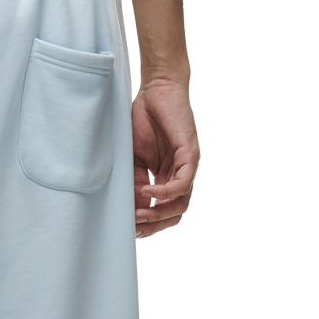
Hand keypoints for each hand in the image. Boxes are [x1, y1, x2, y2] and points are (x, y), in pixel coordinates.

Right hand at [130, 79, 198, 238]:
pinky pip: (183, 183)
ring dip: (158, 213)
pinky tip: (148, 192)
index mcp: (166, 177)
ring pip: (179, 203)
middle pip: (173, 213)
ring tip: (139, 214)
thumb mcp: (132, 157)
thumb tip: (131, 209)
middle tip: (133, 227)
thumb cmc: (143, 120)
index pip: (162, 210)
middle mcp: (179, 175)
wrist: (156, 90)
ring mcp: (186, 166)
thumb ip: (134, 181)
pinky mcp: (190, 155)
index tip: (128, 228)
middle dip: (153, 225)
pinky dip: (165, 192)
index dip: (147, 223)